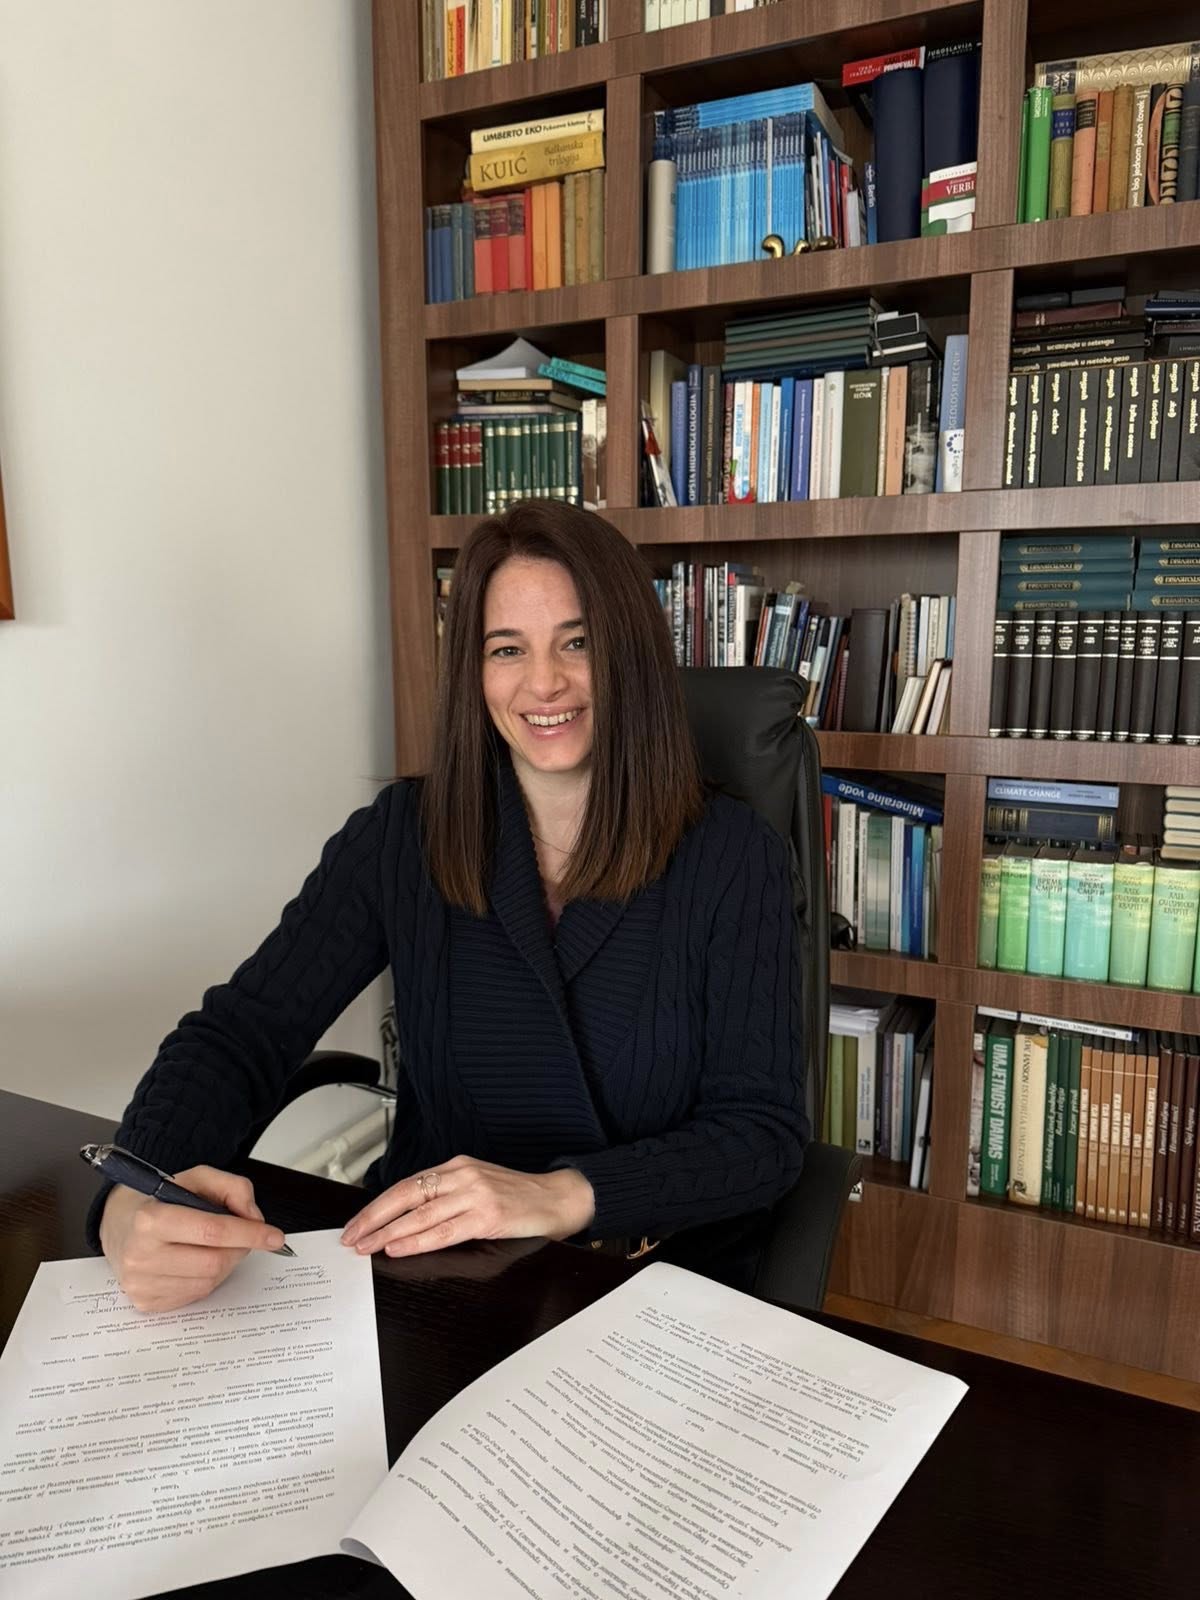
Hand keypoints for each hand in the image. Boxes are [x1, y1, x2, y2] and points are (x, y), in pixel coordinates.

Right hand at [99, 1166, 285, 1312]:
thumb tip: (254, 1218)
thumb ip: (232, 1187)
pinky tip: (194, 1260)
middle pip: (215, 1261)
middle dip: (238, 1248)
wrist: (118, 1222)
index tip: (274, 1236)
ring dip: (224, 1263)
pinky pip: (195, 1295)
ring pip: (209, 1281)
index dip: (249, 1233)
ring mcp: (141, 1284)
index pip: (212, 1231)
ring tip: (210, 1245)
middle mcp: (141, 1255)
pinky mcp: (145, 1302)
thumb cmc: (159, 1199)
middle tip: (238, 1235)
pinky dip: (207, 1277)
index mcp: (150, 1219)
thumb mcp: (195, 1177)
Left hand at [339, 1155, 595, 1258]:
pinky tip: (398, 1247)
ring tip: (366, 1246)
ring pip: (420, 1214)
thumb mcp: (479, 1187)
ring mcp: (475, 1194)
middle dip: (373, 1218)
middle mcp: (462, 1175)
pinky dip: (417, 1239)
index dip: (378, 1206)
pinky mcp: (488, 1216)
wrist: (559, 1198)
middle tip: (350, 1237)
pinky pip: (444, 1230)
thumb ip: (448, 1197)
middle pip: (406, 1195)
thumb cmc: (520, 1197)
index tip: (356, 1224)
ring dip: (388, 1232)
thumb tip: (406, 1221)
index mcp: (457, 1166)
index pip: (406, 1185)